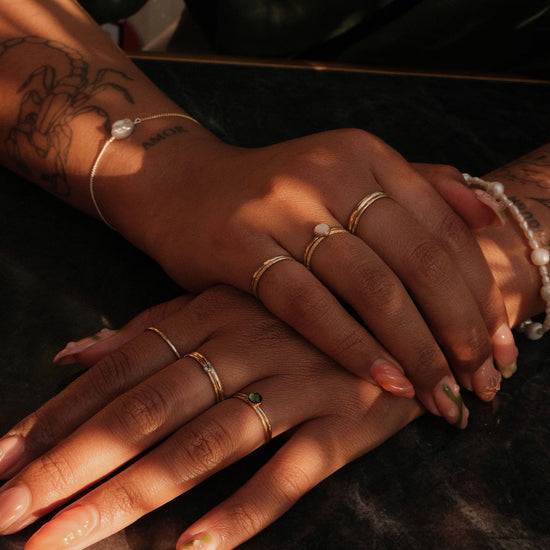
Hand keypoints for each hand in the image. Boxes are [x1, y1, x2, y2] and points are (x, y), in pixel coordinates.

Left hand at [0, 287, 420, 549]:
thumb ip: (154, 327)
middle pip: (147, 410)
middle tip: (7, 515)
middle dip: (71, 465)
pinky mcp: (345, 419)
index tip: (0, 463)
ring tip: (65, 542)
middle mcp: (247, 344)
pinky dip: (245, 509)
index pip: (122, 369)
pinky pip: (291, 469)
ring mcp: (297, 381)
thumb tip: (76, 350)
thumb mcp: (228, 302)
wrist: (405, 300)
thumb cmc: (309, 309)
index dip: (58, 415)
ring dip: (132, 495)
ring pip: (203, 443)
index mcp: (213, 313)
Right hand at [108, 128, 511, 423]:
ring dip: (415, 348)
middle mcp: (331, 172)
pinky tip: (383, 381)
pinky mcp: (241, 243)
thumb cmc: (272, 192)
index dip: (481, 295)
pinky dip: (353, 346)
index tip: (502, 348)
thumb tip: (489, 215)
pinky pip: (310, 304)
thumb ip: (419, 188)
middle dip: (460, 331)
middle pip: (418, 261)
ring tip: (439, 394)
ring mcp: (284, 206)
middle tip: (481, 384)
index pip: (445, 230)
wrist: (182, 184)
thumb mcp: (346, 175)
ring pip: (371, 286)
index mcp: (366, 155)